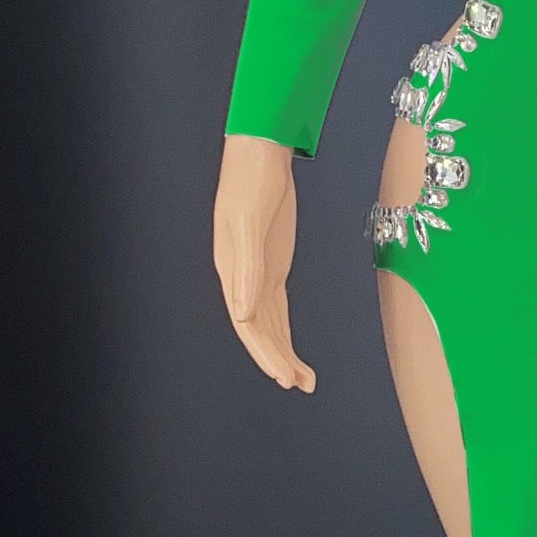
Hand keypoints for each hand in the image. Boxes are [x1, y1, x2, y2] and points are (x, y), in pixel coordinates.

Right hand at [213, 134, 316, 391]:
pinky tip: (293, 350)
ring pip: (269, 323)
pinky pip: (277, 307)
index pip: (249, 324)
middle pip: (259, 330)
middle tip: (301, 384)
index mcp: (232, 270)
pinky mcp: (272, 263)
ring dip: (283, 351)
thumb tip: (243, 313)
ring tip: (304, 380)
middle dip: (277, 359)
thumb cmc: (252, 181)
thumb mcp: (251, 222)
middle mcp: (242, 277)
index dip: (265, 352)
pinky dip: (285, 331)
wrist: (260, 152)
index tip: (283, 374)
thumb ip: (247, 268)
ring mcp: (257, 271)